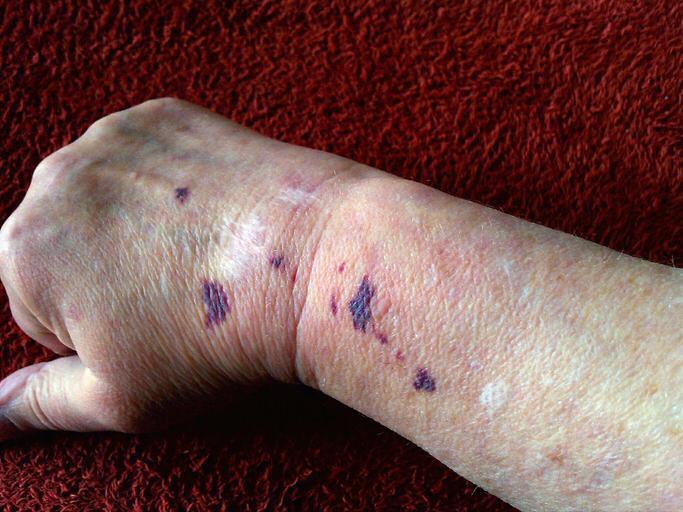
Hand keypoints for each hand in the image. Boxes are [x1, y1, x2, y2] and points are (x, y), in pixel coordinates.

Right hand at [0, 98, 355, 437]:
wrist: (312, 266)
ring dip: (141, 227)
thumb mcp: (117, 399)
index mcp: (23, 251)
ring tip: (203, 256)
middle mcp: (54, 178)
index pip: (40, 308)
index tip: (154, 331)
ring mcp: (114, 136)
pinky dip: (174, 187)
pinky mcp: (166, 114)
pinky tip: (216, 215)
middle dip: (111, 275)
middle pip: (71, 247)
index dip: (98, 331)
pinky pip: (150, 161)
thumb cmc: (217, 342)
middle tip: (181, 296)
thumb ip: (38, 404)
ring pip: (109, 201)